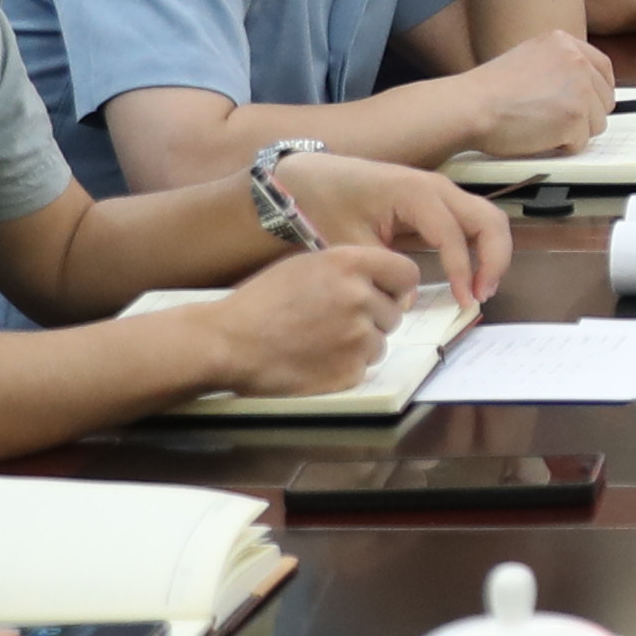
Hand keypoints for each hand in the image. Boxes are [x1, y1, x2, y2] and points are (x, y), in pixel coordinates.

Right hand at [210, 242, 423, 396]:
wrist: (229, 342)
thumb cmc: (261, 301)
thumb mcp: (306, 265)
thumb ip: (349, 269)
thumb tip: (385, 283)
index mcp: (348, 264)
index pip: (407, 273)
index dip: (397, 286)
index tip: (387, 294)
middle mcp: (359, 297)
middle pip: (394, 312)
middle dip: (373, 318)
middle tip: (336, 322)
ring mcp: (356, 336)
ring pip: (380, 342)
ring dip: (360, 344)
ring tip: (321, 341)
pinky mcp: (349, 371)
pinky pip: (363, 367)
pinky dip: (345, 367)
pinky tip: (316, 359)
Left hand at [274, 150, 510, 303]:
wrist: (315, 176)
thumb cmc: (329, 204)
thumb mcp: (348, 241)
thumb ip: (381, 272)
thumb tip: (408, 303)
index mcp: (416, 193)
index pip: (453, 235)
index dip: (463, 271)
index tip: (463, 301)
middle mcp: (438, 187)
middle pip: (489, 219)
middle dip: (494, 259)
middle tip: (482, 295)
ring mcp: (442, 191)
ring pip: (488, 218)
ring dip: (493, 253)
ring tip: (481, 288)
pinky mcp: (438, 200)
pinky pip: (473, 220)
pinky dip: (481, 246)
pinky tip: (470, 274)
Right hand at [442, 27, 615, 157]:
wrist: (471, 106)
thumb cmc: (488, 91)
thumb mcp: (528, 58)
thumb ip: (557, 66)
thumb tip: (581, 86)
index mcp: (564, 42)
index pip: (603, 68)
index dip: (597, 91)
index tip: (589, 103)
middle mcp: (576, 60)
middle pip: (604, 99)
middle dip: (585, 115)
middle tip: (555, 120)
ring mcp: (579, 88)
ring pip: (597, 123)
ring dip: (573, 132)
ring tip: (541, 126)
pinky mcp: (576, 117)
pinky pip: (581, 142)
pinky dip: (562, 146)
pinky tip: (538, 135)